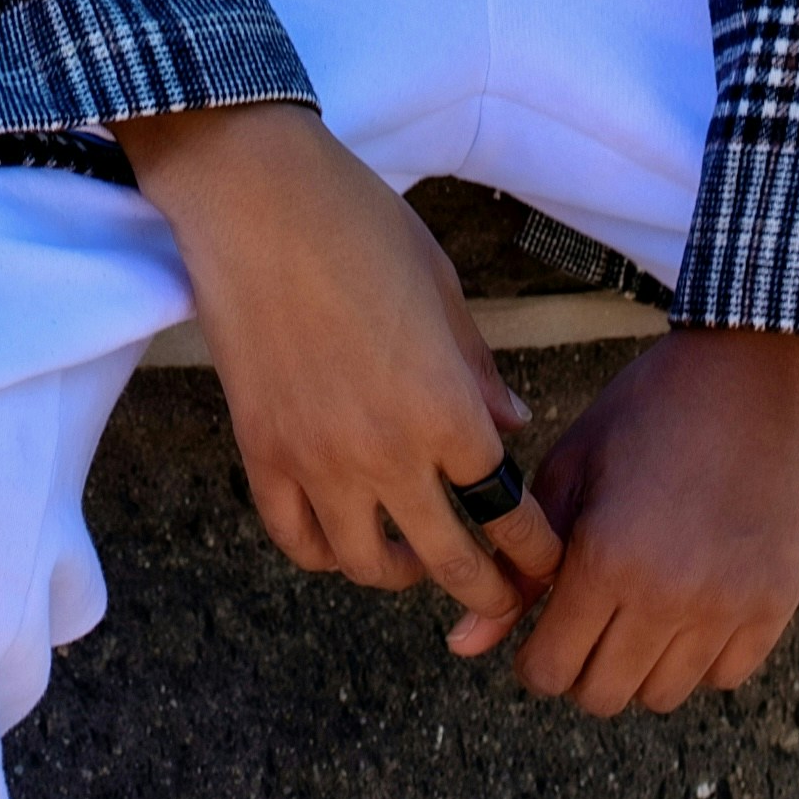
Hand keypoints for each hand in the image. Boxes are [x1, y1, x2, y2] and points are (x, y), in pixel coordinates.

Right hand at [114, 102, 562, 635]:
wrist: (255, 199)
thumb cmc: (359, 223)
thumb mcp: (441, 285)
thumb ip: (478, 369)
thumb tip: (513, 425)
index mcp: (445, 409)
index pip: (506, 512)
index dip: (533, 550)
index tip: (543, 561)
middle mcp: (386, 453)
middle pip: (448, 560)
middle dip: (486, 593)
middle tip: (498, 599)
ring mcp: (317, 462)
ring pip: (368, 567)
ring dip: (403, 573)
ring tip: (415, 559)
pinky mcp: (261, 454)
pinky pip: (297, 539)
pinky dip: (326, 552)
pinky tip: (344, 536)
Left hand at [449, 322, 798, 714]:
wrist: (759, 369)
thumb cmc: (651, 409)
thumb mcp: (573, 467)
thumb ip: (520, 562)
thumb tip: (463, 646)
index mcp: (606, 557)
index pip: (549, 671)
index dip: (533, 658)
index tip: (541, 631)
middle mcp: (668, 596)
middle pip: (603, 697)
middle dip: (581, 667)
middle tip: (587, 619)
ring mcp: (728, 607)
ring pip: (663, 697)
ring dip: (640, 665)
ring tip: (639, 606)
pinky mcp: (775, 606)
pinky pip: (724, 677)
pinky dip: (701, 655)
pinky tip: (692, 601)